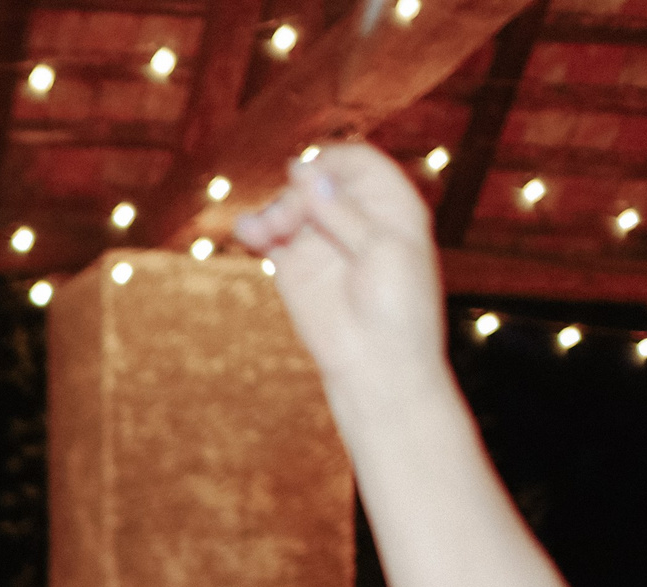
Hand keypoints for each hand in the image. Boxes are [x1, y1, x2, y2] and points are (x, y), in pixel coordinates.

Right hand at [232, 144, 450, 403]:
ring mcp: (322, 240)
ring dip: (273, 210)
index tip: (308, 174)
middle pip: (315, 180)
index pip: (357, 162)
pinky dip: (255, 229)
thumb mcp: (382, 250)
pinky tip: (248, 233)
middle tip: (285, 221)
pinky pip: (269, 235)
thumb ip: (343, 211)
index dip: (331, 161)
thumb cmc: (398, 310)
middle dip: (296, 193)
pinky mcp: (294, 266)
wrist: (377, 365)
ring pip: (290, 205)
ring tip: (262, 232)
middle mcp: (354, 217)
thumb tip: (304, 171)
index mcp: (390, 206)